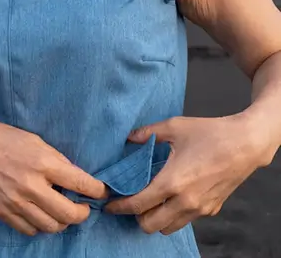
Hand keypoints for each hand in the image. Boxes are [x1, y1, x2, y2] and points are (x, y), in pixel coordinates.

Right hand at [0, 120, 107, 235]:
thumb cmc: (2, 138)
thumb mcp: (34, 140)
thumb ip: (55, 159)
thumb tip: (73, 175)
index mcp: (42, 162)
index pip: (79, 182)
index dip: (96, 190)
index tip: (101, 192)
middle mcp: (32, 186)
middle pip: (69, 214)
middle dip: (82, 213)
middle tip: (83, 207)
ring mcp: (17, 202)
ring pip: (51, 226)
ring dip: (63, 222)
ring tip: (63, 212)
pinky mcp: (4, 213)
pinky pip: (30, 230)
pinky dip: (41, 226)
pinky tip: (42, 215)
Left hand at [105, 114, 265, 234]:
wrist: (245, 144)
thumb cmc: (210, 133)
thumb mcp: (174, 126)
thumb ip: (148, 133)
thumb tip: (128, 138)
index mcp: (173, 182)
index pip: (138, 204)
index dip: (119, 206)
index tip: (108, 204)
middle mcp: (185, 202)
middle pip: (150, 225)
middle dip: (135, 216)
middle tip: (129, 201)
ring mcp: (199, 209)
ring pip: (168, 228)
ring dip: (155, 218)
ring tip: (149, 200)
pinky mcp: (211, 210)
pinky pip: (185, 220)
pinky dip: (173, 215)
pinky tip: (171, 196)